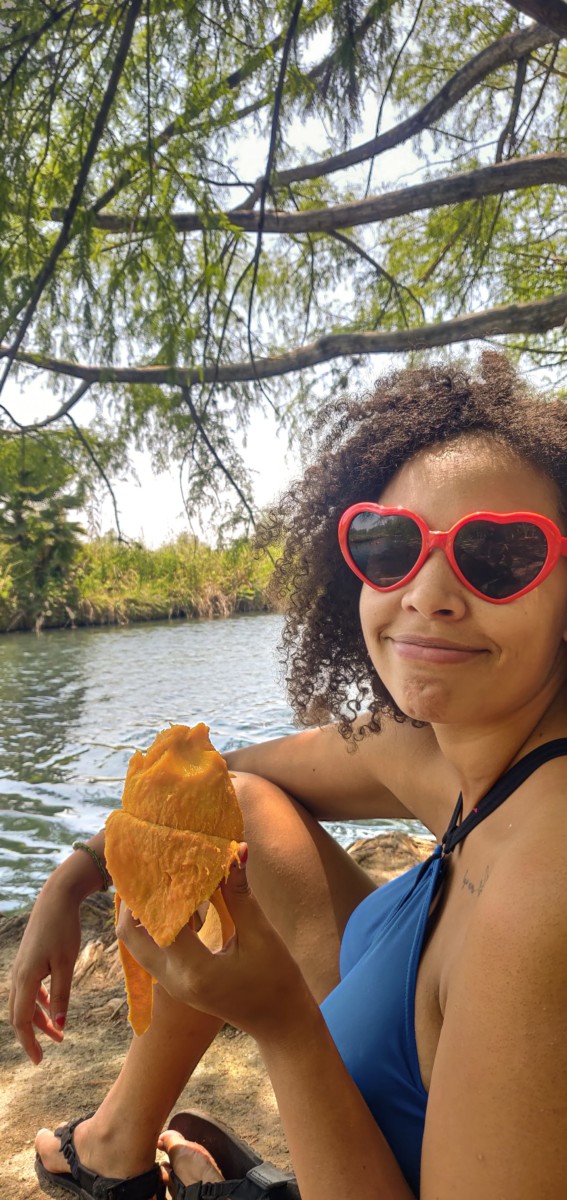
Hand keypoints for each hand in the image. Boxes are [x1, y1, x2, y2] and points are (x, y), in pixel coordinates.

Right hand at [9, 873, 81, 1063]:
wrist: (56, 899)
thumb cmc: (63, 929)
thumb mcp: (67, 963)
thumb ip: (62, 995)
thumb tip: (60, 1024)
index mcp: (26, 978)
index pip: (22, 1020)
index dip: (29, 1042)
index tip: (38, 1061)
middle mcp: (18, 975)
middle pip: (19, 1014)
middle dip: (32, 1035)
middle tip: (45, 1054)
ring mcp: (21, 967)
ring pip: (24, 1002)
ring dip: (38, 1019)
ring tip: (58, 1032)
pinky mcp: (28, 960)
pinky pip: (28, 989)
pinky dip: (38, 1003)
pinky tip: (51, 1009)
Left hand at [116, 845, 310, 1040]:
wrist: (280, 1023)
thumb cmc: (276, 981)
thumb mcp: (260, 935)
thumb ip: (239, 894)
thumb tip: (234, 850)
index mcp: (194, 969)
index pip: (159, 919)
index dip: (157, 885)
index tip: (161, 856)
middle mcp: (173, 980)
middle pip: (129, 935)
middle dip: (134, 898)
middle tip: (147, 866)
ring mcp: (170, 985)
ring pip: (135, 943)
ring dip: (140, 912)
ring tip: (155, 878)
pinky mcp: (175, 983)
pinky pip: (150, 950)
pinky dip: (152, 924)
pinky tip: (169, 901)